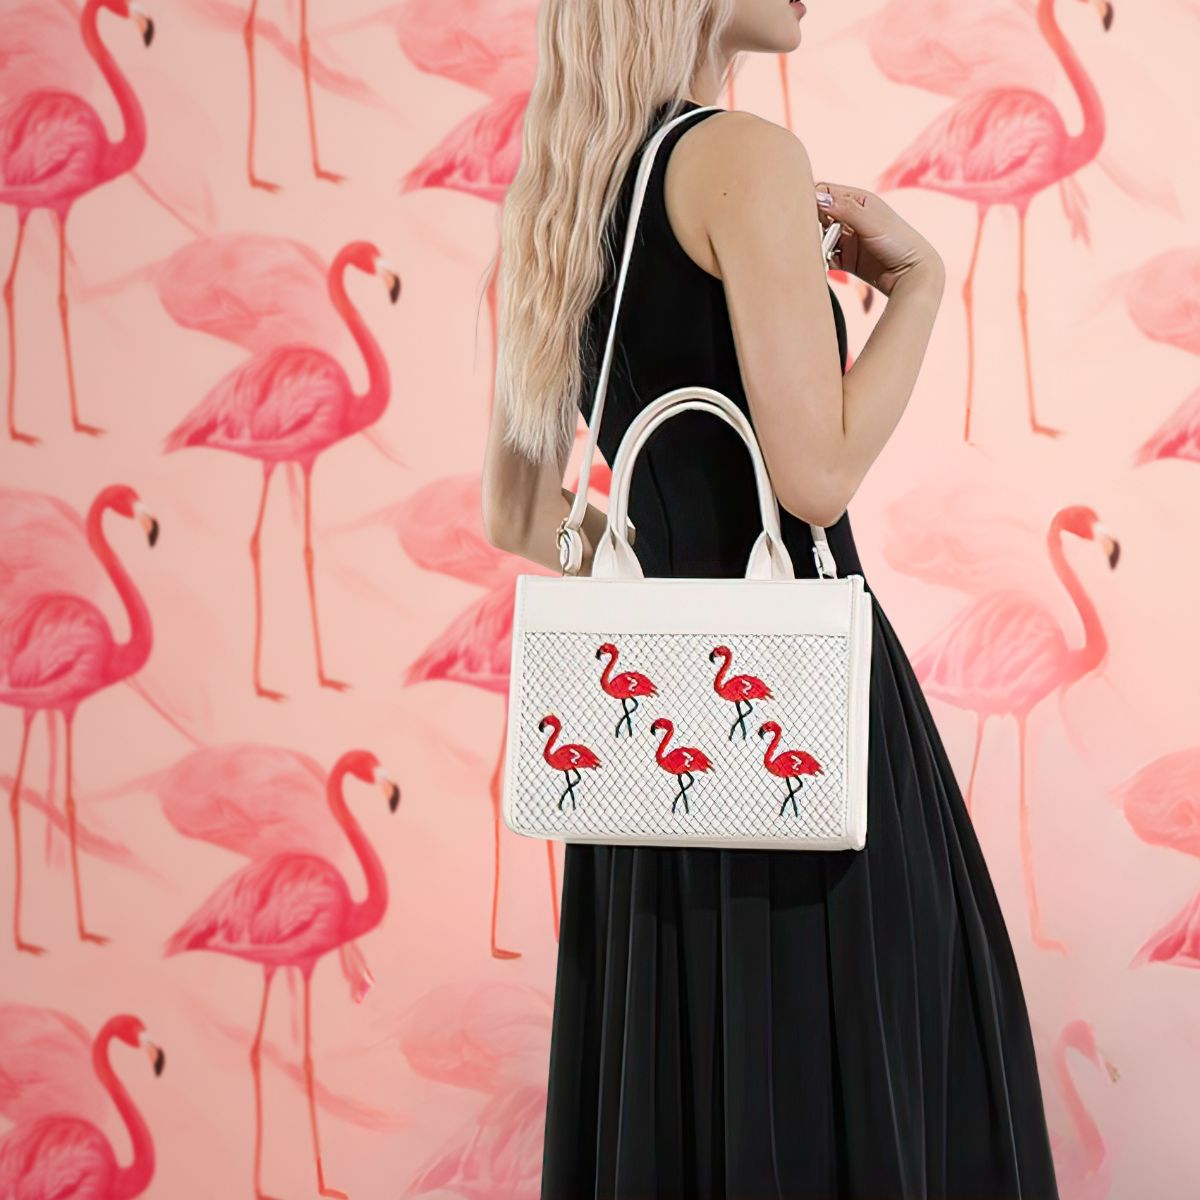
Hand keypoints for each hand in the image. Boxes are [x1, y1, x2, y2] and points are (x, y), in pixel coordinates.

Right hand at [814, 181, 940, 297]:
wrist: (912, 275)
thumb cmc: (899, 243)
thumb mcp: (871, 221)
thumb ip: (844, 208)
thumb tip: (818, 198)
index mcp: (857, 200)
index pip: (825, 192)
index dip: (812, 199)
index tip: (804, 212)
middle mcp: (850, 217)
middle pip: (818, 215)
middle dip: (811, 224)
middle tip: (811, 235)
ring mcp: (847, 239)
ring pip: (819, 237)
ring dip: (815, 244)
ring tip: (820, 250)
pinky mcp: (846, 259)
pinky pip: (825, 257)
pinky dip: (821, 260)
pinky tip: (824, 263)